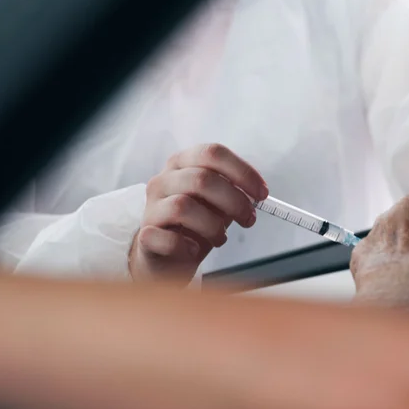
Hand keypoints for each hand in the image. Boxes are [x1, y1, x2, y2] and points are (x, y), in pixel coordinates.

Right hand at [129, 144, 267, 282]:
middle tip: (248, 219)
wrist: (166, 256)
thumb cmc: (196, 224)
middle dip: (234, 201)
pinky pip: (167, 238)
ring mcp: (151, 207)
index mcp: (183, 163)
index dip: (242, 172)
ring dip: (213, 226)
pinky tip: (194, 249)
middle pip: (202, 179)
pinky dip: (187, 246)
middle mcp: (163, 180)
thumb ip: (233, 192)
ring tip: (220, 237)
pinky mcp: (146, 235)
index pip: (213, 153)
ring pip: (184, 206)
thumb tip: (255, 194)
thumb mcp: (217, 202)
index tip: (262, 193)